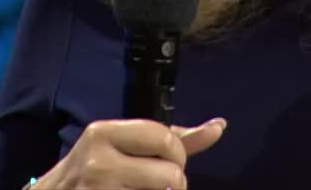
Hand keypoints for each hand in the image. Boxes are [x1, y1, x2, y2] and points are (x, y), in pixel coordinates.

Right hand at [35, 117, 227, 188]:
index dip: (176, 153)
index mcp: (103, 133)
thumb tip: (219, 126)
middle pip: (172, 175)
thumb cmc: (92, 171)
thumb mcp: (121, 146)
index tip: (165, 160)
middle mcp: (99, 163)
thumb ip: (172, 138)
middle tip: (154, 183)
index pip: (165, 138)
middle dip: (173, 183)